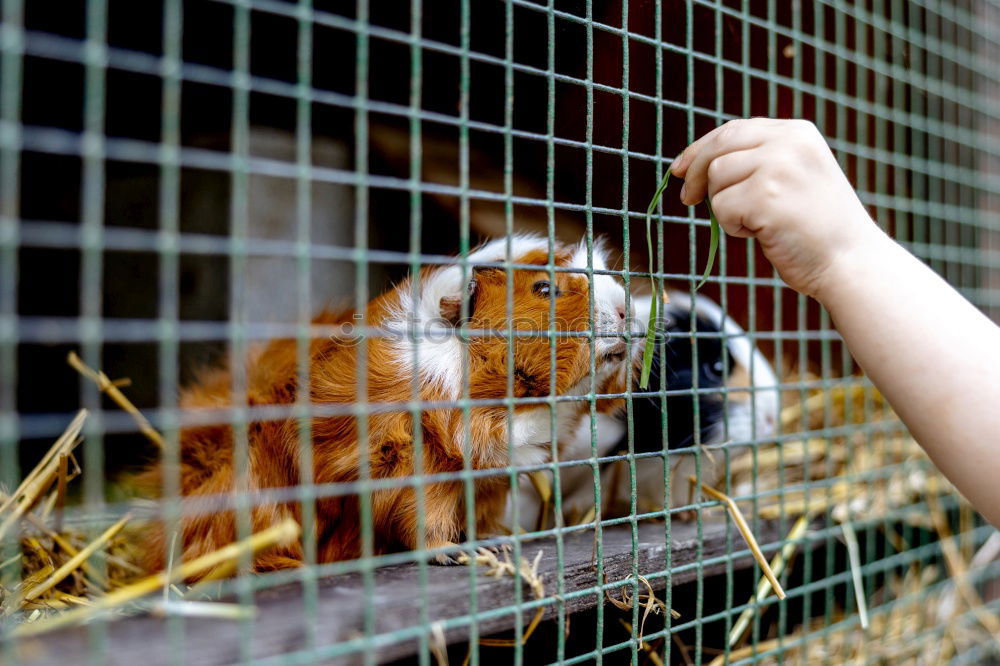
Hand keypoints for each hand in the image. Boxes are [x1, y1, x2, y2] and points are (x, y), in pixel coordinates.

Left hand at [671, 118, 884, 299]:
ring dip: (724, 206)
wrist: (850, 261)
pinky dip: (732, 227)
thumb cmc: (817, 228)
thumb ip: (760, 159)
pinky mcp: (765, 197)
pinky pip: (722, 208)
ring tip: (755, 222)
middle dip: (695, 173)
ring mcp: (778, 167)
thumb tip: (700, 161)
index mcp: (797, 132)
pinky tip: (761, 233)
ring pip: (716, 178)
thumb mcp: (795, 175)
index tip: (680, 169)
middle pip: (717, 148)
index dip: (700, 150)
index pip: (733, 130)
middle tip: (687, 199)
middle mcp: (788, 142)